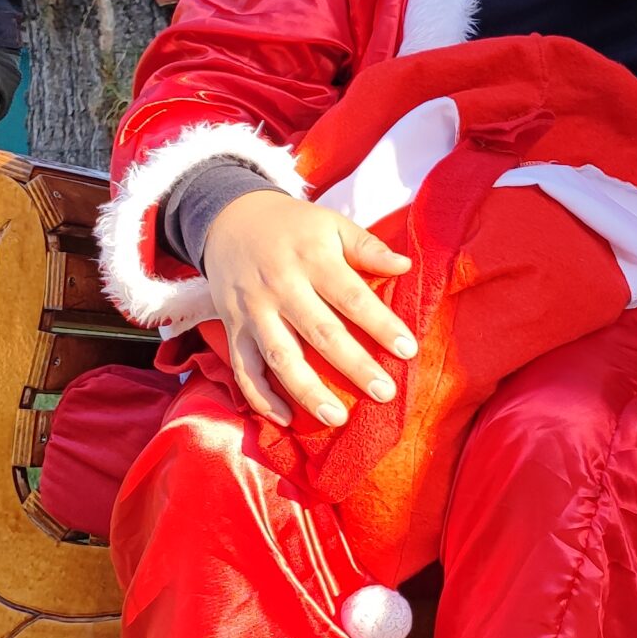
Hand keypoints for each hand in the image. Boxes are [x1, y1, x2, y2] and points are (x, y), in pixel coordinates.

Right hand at [203, 190, 415, 427]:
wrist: (228, 218)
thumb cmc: (294, 227)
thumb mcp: (332, 225)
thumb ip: (367, 247)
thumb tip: (405, 265)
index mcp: (312, 259)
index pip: (351, 296)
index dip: (381, 324)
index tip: (408, 350)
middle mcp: (281, 287)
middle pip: (320, 333)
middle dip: (354, 366)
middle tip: (384, 393)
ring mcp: (254, 310)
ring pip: (281, 357)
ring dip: (308, 392)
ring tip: (338, 418)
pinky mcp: (232, 328)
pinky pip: (243, 369)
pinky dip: (260, 397)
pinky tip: (285, 419)